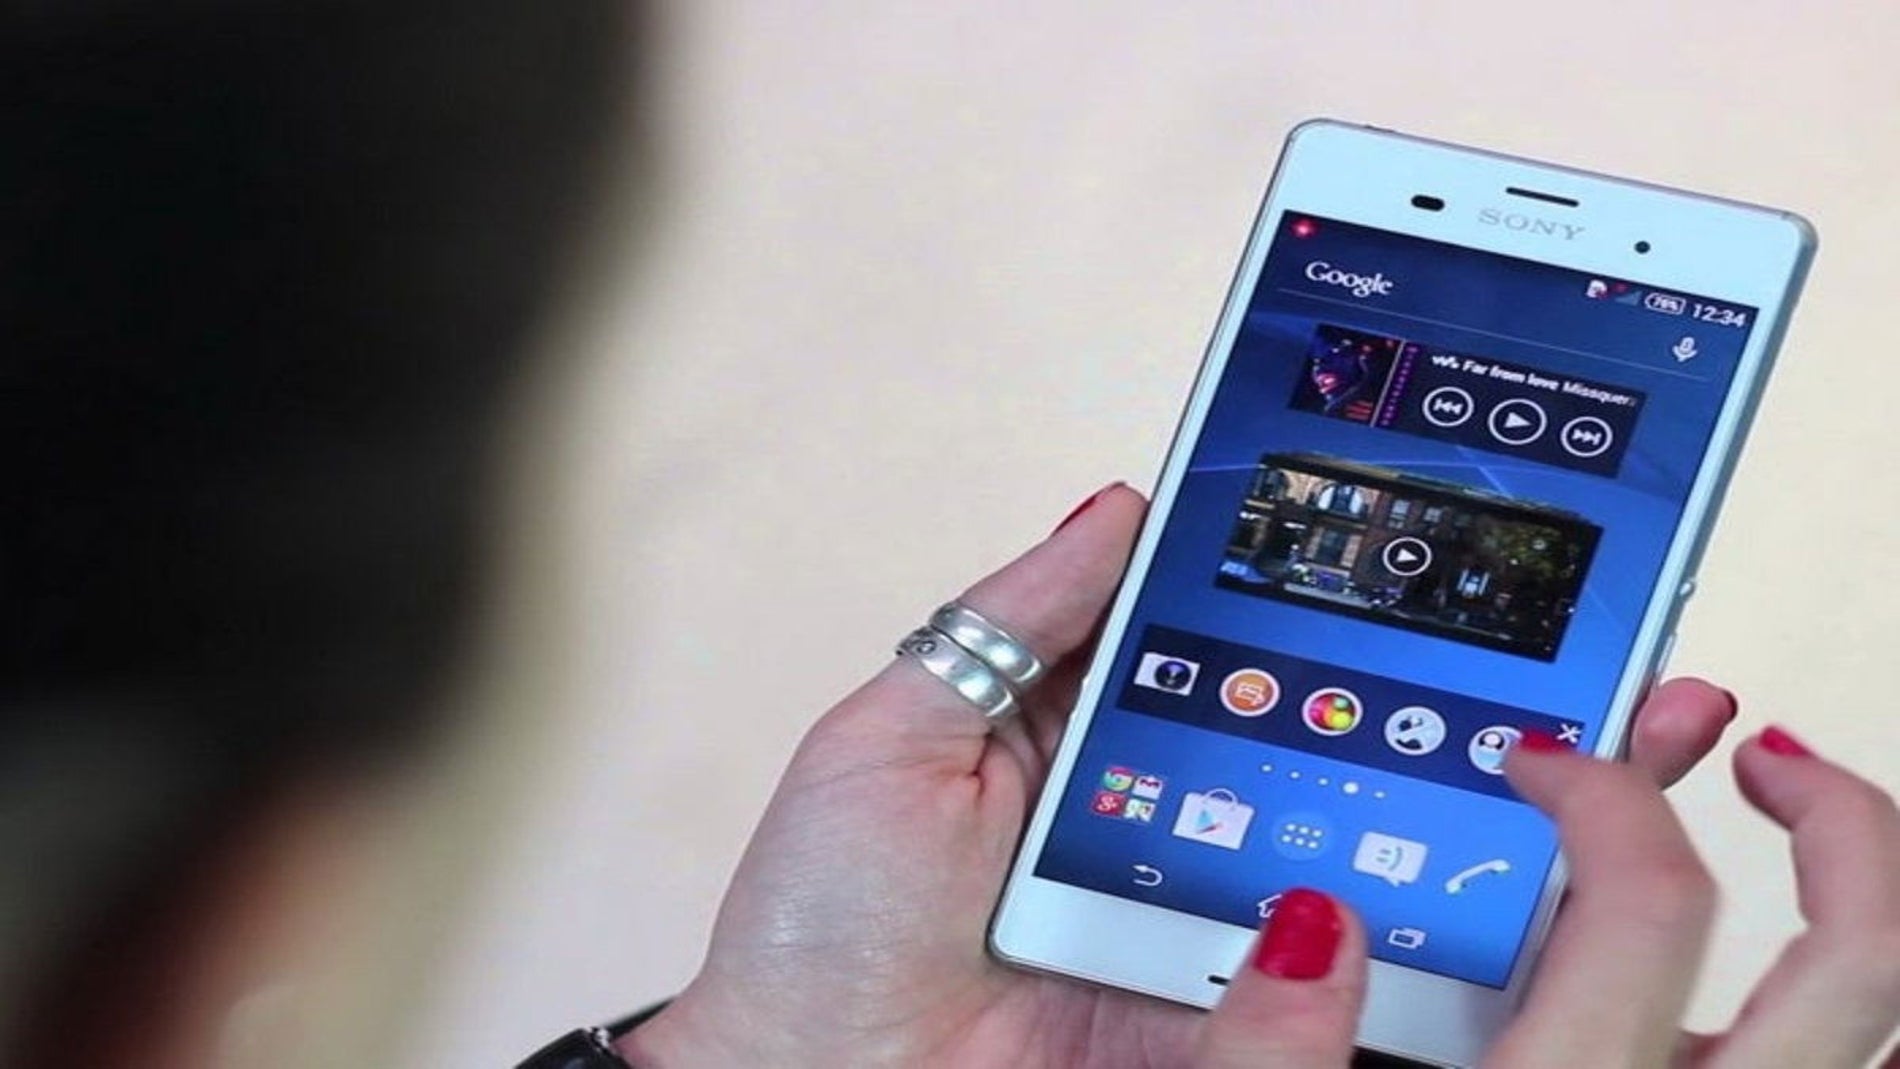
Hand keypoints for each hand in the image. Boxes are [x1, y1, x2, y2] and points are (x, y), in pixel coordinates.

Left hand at [622, 484, 1735, 1068]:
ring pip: (1383, 865)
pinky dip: (1451, 942)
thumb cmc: (817, 921)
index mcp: (1110, 742)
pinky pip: (1356, 987)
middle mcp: (1184, 830)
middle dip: (1480, 701)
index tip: (1456, 544)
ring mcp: (1220, 935)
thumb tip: (1124, 501)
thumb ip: (1019, 621)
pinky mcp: (1239, 1033)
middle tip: (1598, 644)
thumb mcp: (897, 737)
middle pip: (1347, 752)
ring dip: (1505, 809)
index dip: (1352, 601)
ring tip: (1624, 734)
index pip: (1253, 653)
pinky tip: (1546, 877)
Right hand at [1194, 728, 1899, 1067]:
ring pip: (1880, 1038)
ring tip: (1820, 854)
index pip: (1649, 899)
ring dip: (1869, 917)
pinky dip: (1837, 1031)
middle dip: (1840, 823)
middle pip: (1858, 956)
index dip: (1605, 790)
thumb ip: (1275, 1059)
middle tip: (1773, 764)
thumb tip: (1310, 927)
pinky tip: (1777, 1005)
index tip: (1542, 768)